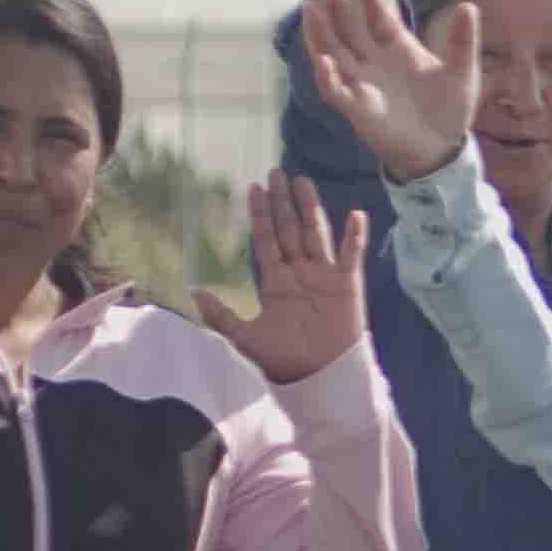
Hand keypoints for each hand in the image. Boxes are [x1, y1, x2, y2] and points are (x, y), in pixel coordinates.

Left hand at [192, 173, 373, 384]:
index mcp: (276, 282)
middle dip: (282, 202)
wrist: (320, 377)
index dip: (260, 215)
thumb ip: (221, 315)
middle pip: (289, 229)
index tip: (254, 189)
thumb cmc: (284, 360)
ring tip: (302, 181)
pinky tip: (356, 214)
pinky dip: (354, 236)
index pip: (266, 240)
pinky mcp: (347, 285)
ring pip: (316, 233)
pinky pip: (351, 255)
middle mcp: (299, 273)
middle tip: (276, 172)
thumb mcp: (245, 337)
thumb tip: (195, 291)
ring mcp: (324, 276)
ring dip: (310, 208)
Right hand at [302, 0, 480, 183]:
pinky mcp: (357, 109)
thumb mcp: (461, 72)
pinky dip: (328, 77)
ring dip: (320, 34)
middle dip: (336, 10)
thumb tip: (469, 6)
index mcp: (396, 48)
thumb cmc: (449, 108)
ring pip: (332, 54)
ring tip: (312, 11)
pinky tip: (324, 62)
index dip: (371, 2)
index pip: (378, 19)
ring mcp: (362, 84)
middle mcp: (373, 62)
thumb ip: (462, 41)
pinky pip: (336, 91)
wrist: (442, 149)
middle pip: (347, 31)